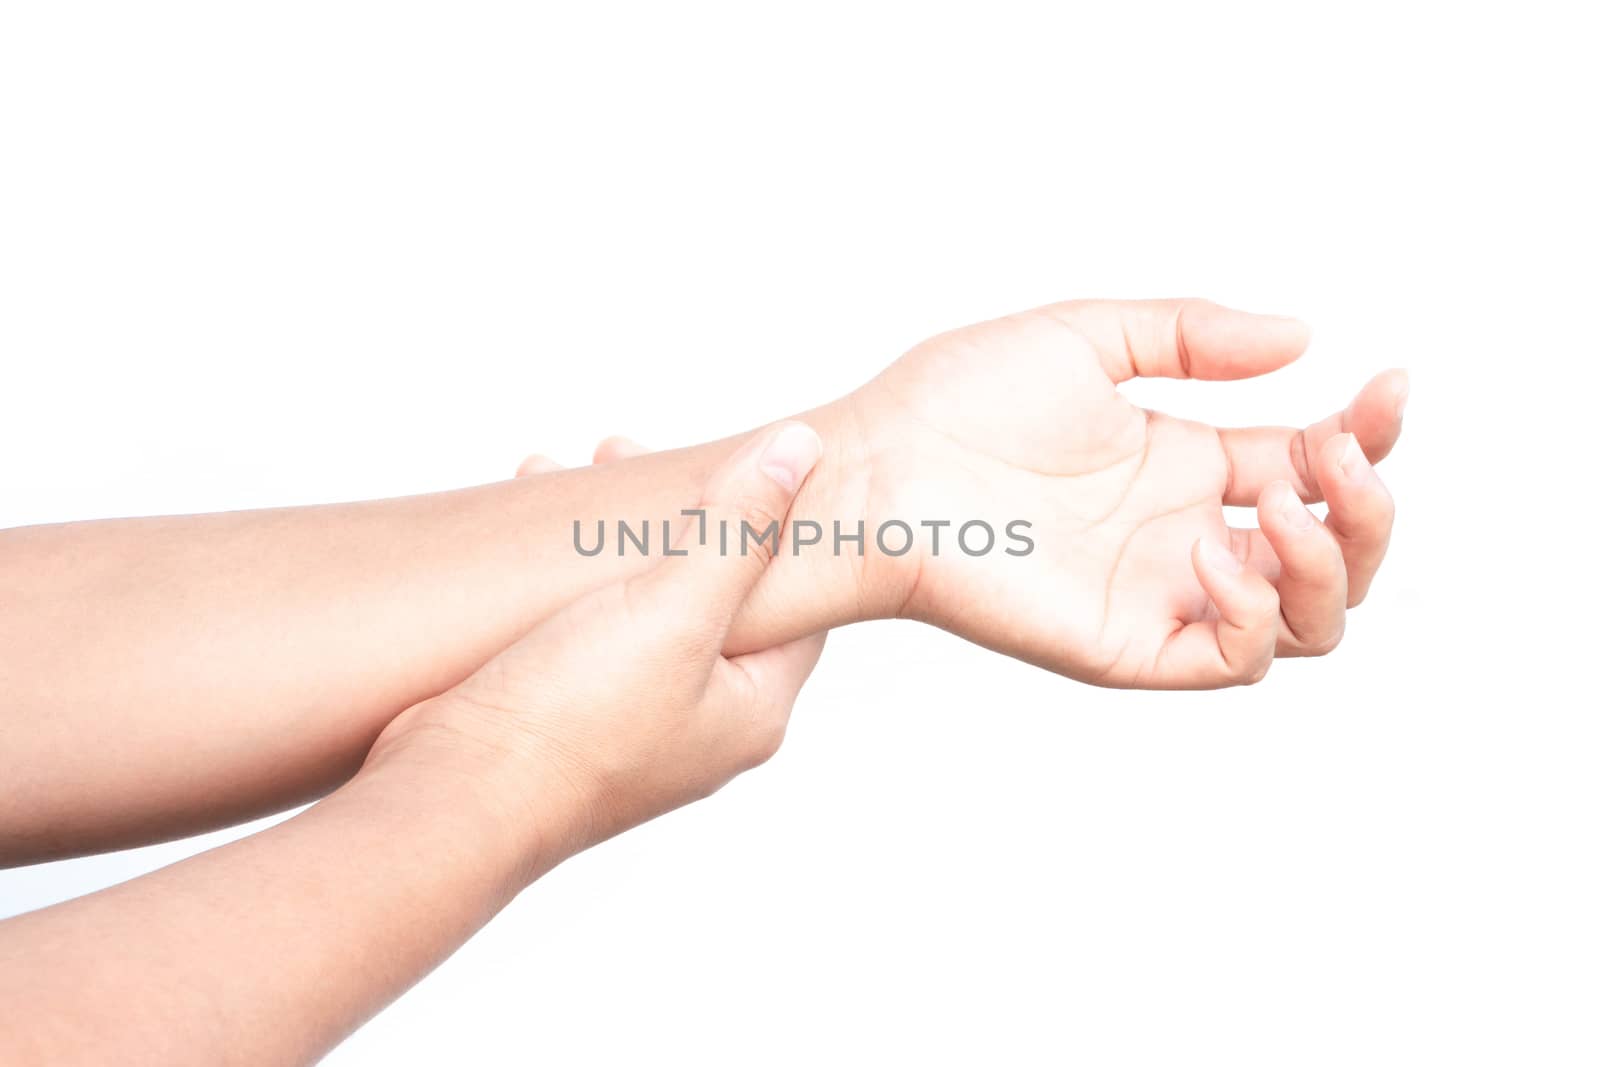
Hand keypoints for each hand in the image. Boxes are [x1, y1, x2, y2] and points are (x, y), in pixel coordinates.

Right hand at [369, 422, 827, 872]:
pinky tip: (527, 532)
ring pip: (640, 600)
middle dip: (671, 514)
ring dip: (607, 535)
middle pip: (711, 591)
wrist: (453, 799)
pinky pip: (586, 622)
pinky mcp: (570, 713)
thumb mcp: (673, 611)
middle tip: (621, 453)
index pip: (794, 597)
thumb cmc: (570, 724)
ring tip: (564, 474)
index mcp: (751, 708)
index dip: (766, 517)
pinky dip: (566, 571)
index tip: (721, 453)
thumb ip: (738, 531)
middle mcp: (702, 720)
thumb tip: (799, 450)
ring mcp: (633, 720)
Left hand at [840, 298, 1403, 687]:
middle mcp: (1183, 533)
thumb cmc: (953, 401)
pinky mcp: (1123, 644)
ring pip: (1305, 620)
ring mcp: (1158, 593)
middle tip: (1344, 455)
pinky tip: (1214, 554)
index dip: (1367, 434)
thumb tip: (1302, 334)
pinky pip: (1230, 662)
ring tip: (1280, 508)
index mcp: (1184, 464)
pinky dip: (1252, 618)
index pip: (1312, 465)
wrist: (873, 468)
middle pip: (1333, 554)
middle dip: (1368, 510)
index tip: (1388, 385)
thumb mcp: (1087, 337)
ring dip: (1330, 567)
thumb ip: (1192, 336)